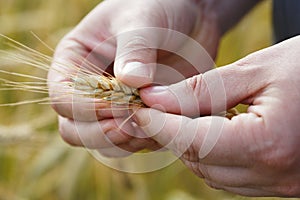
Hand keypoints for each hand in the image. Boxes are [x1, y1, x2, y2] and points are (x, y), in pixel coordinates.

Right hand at [48, 0, 221, 155]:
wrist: (187, 16)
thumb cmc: (156, 7)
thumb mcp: (142, 19)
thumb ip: (134, 48)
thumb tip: (131, 80)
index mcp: (75, 63)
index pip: (62, 99)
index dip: (85, 109)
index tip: (118, 104)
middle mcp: (90, 90)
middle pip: (76, 131)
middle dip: (103, 133)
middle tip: (135, 123)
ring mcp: (116, 107)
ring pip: (105, 144)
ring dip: (128, 142)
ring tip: (155, 123)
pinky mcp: (141, 116)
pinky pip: (136, 142)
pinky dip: (150, 141)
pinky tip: (169, 125)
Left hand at [135, 36, 299, 195]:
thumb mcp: (255, 70)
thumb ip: (201, 90)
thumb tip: (155, 100)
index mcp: (268, 143)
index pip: (192, 140)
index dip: (159, 125)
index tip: (138, 110)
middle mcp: (275, 173)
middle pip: (198, 161)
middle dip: (172, 135)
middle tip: (158, 110)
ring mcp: (281, 184)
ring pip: (211, 174)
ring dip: (190, 147)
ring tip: (186, 117)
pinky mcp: (283, 183)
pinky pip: (232, 177)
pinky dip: (212, 156)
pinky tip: (212, 131)